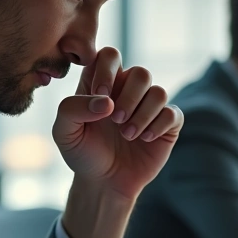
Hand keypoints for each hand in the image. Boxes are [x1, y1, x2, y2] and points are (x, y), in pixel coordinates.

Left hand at [53, 47, 181, 202]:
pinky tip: (145, 139)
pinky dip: (158, 125)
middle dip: (129, 96)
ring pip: (159, 92)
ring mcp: (149, 107)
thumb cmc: (82, 153)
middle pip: (141, 72)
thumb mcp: (63, 131)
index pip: (110, 55)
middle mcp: (128, 91)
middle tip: (115, 121)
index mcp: (102, 84)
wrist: (103, 182)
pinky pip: (173, 113)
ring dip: (143, 114)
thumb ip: (72, 108)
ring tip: (128, 134)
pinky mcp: (167, 125)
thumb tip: (106, 101)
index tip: (100, 95)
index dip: (107, 70)